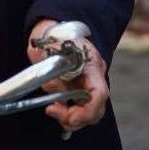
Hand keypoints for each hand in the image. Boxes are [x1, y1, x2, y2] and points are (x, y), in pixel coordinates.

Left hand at [26, 18, 108, 133]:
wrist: (54, 32)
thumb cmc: (52, 39)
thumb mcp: (49, 54)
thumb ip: (54, 76)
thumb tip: (56, 96)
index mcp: (91, 65)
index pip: (99, 94)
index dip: (87, 111)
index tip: (69, 117)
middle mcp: (96, 77)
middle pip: (96, 109)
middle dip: (75, 117)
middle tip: (52, 110)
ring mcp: (91, 84)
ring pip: (89, 112)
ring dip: (71, 118)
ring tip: (52, 109)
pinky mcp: (83, 89)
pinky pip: (82, 109)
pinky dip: (70, 115)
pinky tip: (56, 110)